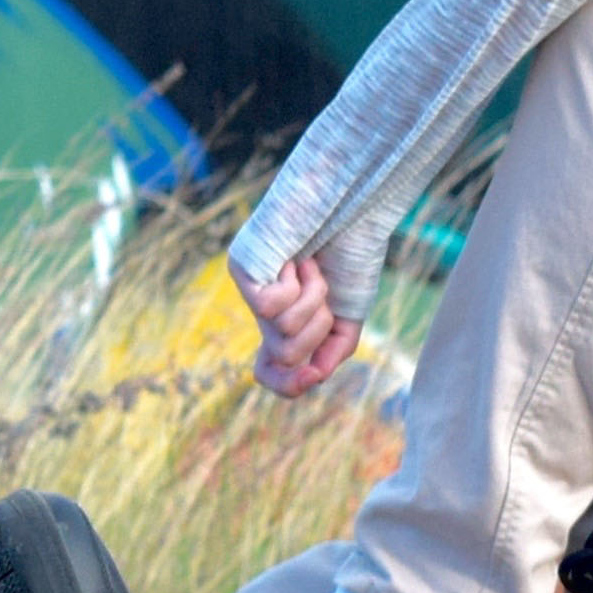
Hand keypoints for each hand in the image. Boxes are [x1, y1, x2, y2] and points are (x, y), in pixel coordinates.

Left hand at [237, 251, 359, 396]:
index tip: (312, 376)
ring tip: (310, 266)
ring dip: (313, 299)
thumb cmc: (348, 253)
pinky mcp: (241, 269)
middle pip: (286, 356)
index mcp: (286, 324)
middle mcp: (262, 312)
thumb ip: (334, 349)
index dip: (288, 385)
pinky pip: (270, 306)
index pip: (269, 373)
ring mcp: (249, 290)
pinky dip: (297, 283)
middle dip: (317, 327)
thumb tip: (314, 375)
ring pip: (282, 332)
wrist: (351, 207)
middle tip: (321, 290)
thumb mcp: (348, 312)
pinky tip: (296, 258)